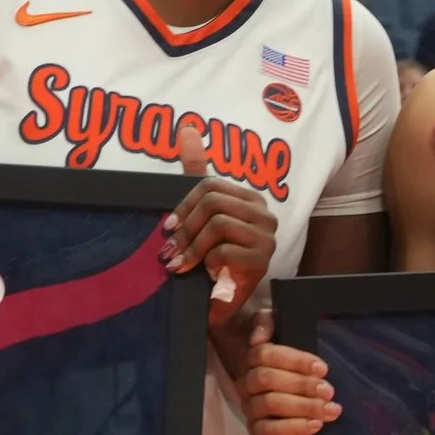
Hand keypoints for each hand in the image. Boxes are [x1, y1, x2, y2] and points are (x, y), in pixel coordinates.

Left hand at [166, 121, 278, 321]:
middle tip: (169, 250)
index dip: (184, 206)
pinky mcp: (262, 261)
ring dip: (192, 248)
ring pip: (218, 224)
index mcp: (250, 201)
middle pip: (214, 202)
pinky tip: (206, 274)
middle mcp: (265, 215)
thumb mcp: (200, 215)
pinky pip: (223, 250)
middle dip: (186, 228)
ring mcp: (267, 238)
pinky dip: (207, 263)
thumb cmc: (209, 259)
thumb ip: (195, 172)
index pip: (211, 186)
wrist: (220, 304)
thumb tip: (187, 130)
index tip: (168, 229)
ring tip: (180, 265)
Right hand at [227, 305, 339, 434]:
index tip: (323, 368)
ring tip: (329, 410)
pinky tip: (314, 426)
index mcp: (250, 357)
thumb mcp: (279, 327)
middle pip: (266, 380)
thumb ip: (266, 323)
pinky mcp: (255, 428)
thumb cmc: (286, 353)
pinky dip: (291, 430)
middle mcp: (245, 382)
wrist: (281, 380)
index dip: (295, 361)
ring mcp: (249, 406)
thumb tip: (257, 337)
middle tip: (329, 391)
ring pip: (268, 405)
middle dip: (301, 385)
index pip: (265, 354)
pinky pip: (266, 433)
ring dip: (302, 408)